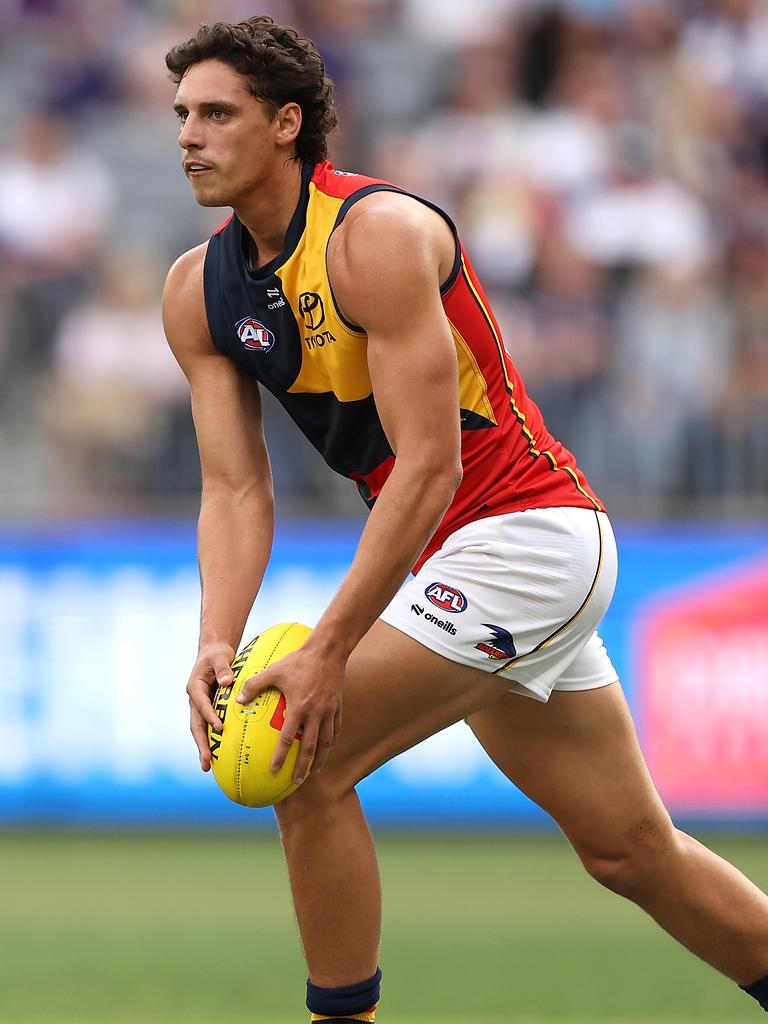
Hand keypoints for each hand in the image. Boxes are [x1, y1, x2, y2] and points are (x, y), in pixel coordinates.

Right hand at [186, 641, 235, 770]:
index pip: (201, 704)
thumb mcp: (220, 657)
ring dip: (203, 747)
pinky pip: (208, 727)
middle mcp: (195, 700)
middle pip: (195, 724)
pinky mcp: (207, 710)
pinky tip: (218, 756)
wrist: (213, 654)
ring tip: (207, 766)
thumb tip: (228, 681)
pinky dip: (211, 741)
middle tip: (206, 761)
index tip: (219, 727)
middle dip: (200, 743)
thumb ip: (223, 668)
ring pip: (199, 729)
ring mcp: (199, 707)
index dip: (209, 715)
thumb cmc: (217, 654)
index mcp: (195, 687)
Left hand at [236, 641, 344, 782]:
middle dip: (303, 767)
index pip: (288, 739)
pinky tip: (327, 746)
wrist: (328, 650)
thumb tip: (237, 699)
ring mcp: (329, 711)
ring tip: (315, 770)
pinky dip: (331, 740)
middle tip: (297, 781)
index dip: (281, 756)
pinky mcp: (338, 706)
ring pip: (327, 742)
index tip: (274, 770)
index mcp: (298, 708)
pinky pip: (336, 728)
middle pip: (310, 747)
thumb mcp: (273, 670)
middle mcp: (316, 714)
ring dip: (321, 758)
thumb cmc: (298, 660)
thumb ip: (254, 685)